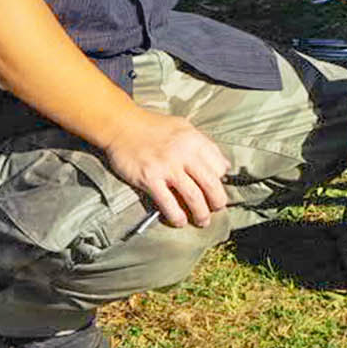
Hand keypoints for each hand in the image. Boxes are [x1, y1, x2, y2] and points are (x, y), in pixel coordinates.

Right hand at [101, 108, 230, 228]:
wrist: (122, 126)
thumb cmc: (154, 127)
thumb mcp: (184, 127)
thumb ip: (204, 145)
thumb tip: (223, 166)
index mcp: (195, 140)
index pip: (219, 166)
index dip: (220, 180)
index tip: (216, 188)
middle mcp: (184, 154)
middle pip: (210, 184)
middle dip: (217, 201)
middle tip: (217, 209)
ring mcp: (167, 167)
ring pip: (193, 196)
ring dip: (201, 213)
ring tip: (202, 221)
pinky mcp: (149, 178)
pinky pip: (168, 202)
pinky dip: (176, 215)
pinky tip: (179, 221)